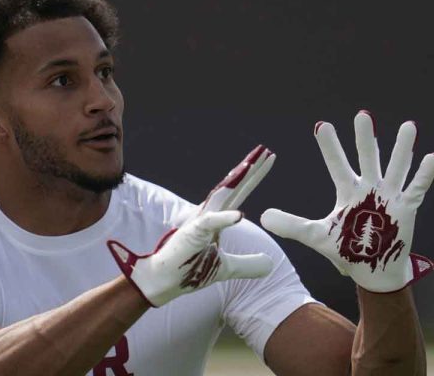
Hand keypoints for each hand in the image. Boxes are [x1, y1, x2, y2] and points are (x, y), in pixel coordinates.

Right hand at [107, 145, 275, 306]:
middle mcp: (208, 214)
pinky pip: (210, 223)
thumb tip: (270, 262)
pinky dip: (224, 219)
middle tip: (267, 151)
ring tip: (252, 164)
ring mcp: (199, 221)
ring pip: (222, 196)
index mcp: (216, 218)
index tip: (269, 158)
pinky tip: (239, 215)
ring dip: (236, 181)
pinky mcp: (191, 233)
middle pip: (234, 187)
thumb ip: (247, 264)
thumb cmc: (189, 270)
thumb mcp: (226, 268)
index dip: (254, 176)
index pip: (239, 192)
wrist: (162, 282)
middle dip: (250, 168)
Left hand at [261, 111, 433, 292]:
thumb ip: (291, 225)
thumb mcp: (315, 236)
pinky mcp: (406, 209)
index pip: (337, 165)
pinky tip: (431, 157)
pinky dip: (424, 175)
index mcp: (348, 192)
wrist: (372, 271)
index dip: (330, 147)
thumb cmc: (346, 250)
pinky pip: (417, 189)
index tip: (321, 125)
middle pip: (367, 158)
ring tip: (407, 126)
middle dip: (365, 138)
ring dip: (402, 148)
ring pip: (396, 167)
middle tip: (362, 115)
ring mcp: (389, 197)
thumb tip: (262, 216)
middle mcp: (369, 189)